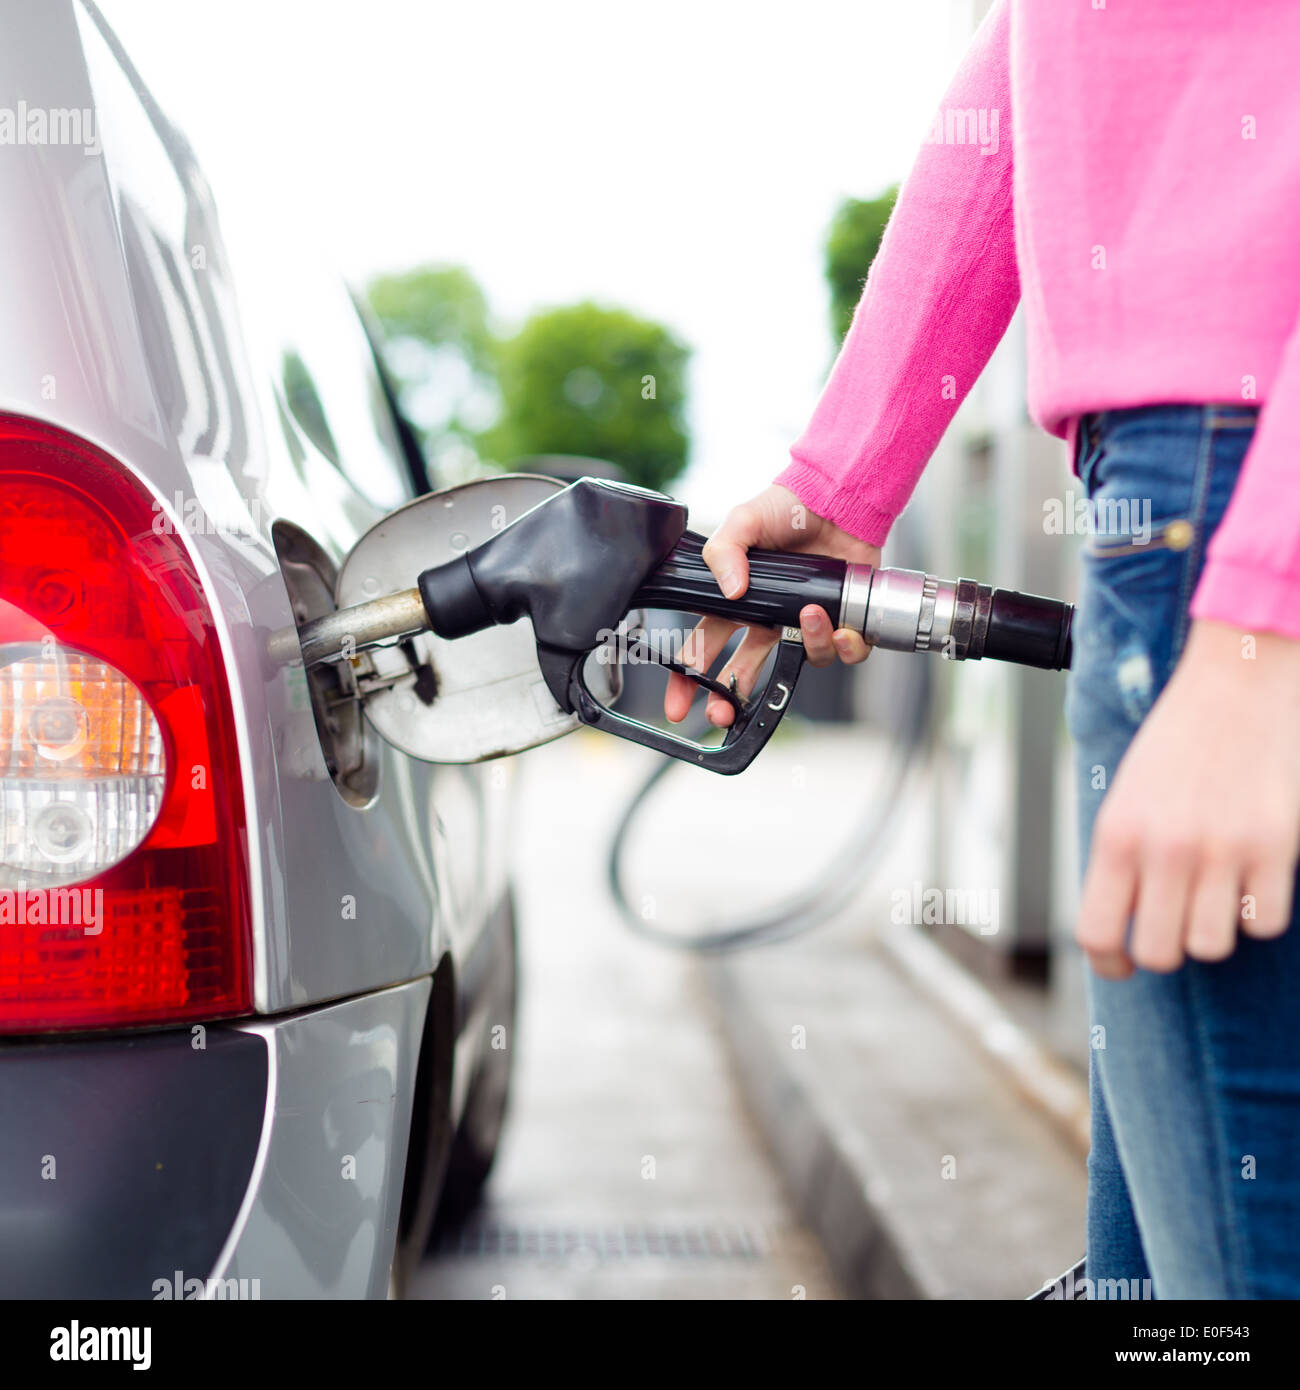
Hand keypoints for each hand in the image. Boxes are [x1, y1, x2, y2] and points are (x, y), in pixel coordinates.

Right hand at [663, 485, 881, 726]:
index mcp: (739, 601)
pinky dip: (846, 647)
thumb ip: (723, 551)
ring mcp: (805, 622)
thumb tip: (730, 590)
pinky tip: (843, 628)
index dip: (688, 678)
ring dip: (808, 645)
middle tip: (724, 712)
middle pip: (745, 670)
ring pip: (802, 658)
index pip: (705, 645)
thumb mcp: (743, 520)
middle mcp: (770, 618)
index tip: (678, 706)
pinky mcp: (841, 619)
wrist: (836, 496)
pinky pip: (844, 653)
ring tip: (810, 615)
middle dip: (731, 697)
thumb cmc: (787, 507)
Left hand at [1077, 619, 1299, 977]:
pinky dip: (1261, 910)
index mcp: (1116, 835)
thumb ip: (1121, 856)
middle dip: (1169, 947)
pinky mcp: (1273, 847)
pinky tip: (1254, 878)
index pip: (1097, 933)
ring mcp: (1221, 850)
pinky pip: (1265, 922)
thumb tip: (1121, 921)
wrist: (1238, 683)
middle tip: (1179, 920)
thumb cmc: (1179, 741)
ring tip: (1217, 890)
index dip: (1110, 963)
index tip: (1125, 964)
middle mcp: (1163, 849)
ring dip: (1216, 928)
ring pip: (1212, 946)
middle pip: (1159, 953)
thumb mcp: (1127, 795)